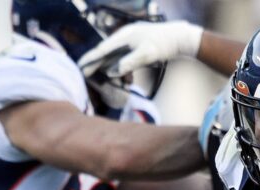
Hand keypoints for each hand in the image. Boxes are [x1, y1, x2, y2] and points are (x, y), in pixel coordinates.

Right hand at [78, 21, 202, 77]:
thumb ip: (128, 63)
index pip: (102, 49)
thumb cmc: (163, 44)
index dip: (90, 59)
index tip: (79, 66)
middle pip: (106, 53)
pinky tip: (122, 79)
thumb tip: (111, 72)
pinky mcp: (137, 48)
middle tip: (84, 76)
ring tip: (104, 82)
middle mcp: (124, 38)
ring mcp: (130, 43)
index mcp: (123, 36)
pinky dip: (121, 69)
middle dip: (95, 65)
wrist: (180, 39)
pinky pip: (123, 60)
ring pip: (114, 58)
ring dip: (109, 69)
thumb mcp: (146, 54)